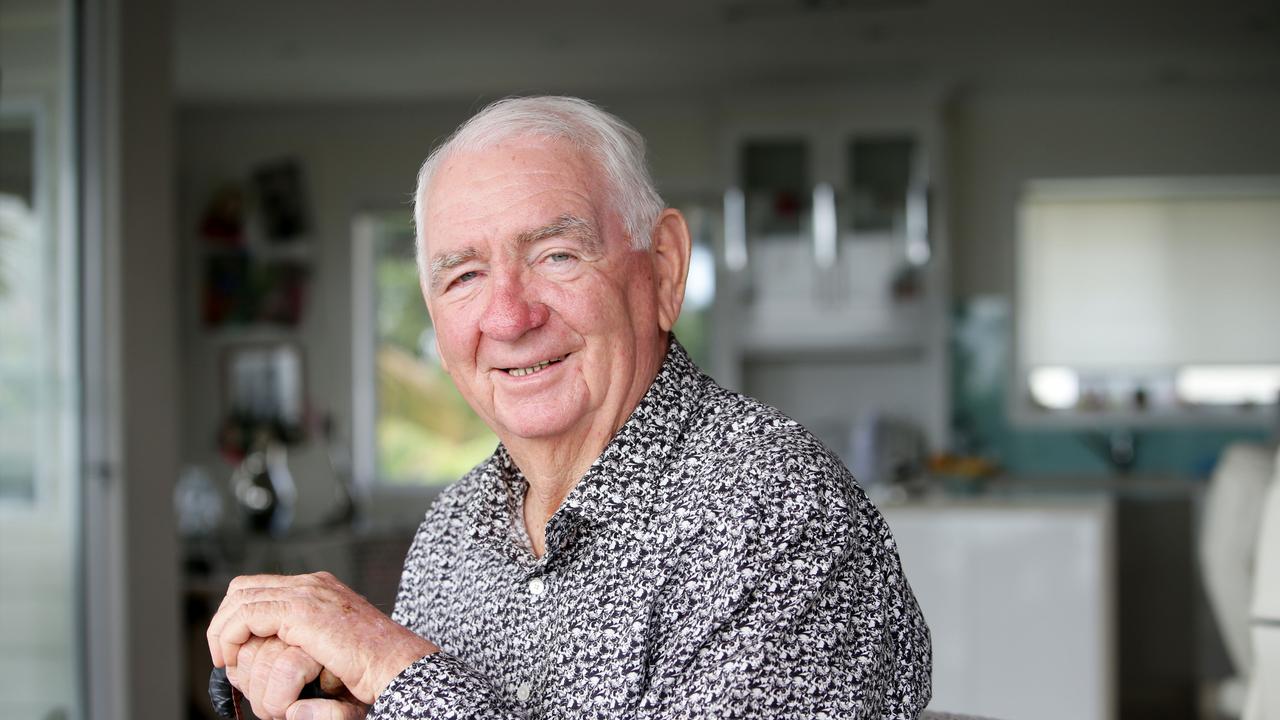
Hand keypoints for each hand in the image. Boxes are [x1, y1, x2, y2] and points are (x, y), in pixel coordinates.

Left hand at [207, 571, 437, 704]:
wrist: (398, 667)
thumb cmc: (373, 669)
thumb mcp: (331, 651)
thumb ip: (302, 644)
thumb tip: (266, 657)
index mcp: (321, 589)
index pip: (261, 587)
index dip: (238, 617)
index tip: (234, 652)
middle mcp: (313, 585)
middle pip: (244, 587)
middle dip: (224, 622)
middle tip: (224, 656)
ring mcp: (308, 593)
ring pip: (239, 598)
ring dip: (223, 631)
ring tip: (225, 661)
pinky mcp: (301, 610)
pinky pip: (246, 614)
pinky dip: (230, 636)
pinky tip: (233, 660)